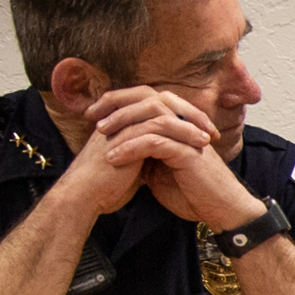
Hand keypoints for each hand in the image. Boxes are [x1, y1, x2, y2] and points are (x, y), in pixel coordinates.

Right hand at [42, 86, 199, 215]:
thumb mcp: (131, 163)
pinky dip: (182, 131)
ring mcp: (120, 123)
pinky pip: (157, 124)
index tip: (203, 128)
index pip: (155, 103)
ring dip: (189, 121)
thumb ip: (145, 150)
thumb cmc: (106, 186)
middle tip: (210, 127)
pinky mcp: (123, 134)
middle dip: (188, 110)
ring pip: (160, 108)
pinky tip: (199, 144)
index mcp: (121, 120)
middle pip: (159, 97)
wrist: (84, 198)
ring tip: (208, 137)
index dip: (180, 113)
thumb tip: (167, 150)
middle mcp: (119, 116)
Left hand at [90, 91, 262, 226]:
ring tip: (100, 136)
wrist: (220, 209)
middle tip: (93, 118)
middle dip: (117, 106)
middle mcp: (184, 126)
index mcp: (177, 126)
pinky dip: (131, 148)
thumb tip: (121, 151)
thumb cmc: (192, 193)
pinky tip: (114, 157)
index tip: (93, 115)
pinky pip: (155, 142)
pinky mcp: (189, 152)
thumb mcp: (160, 171)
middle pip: (149, 100)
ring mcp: (188, 137)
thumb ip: (145, 157)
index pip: (147, 101)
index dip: (119, 103)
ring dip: (123, 124)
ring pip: (152, 117)